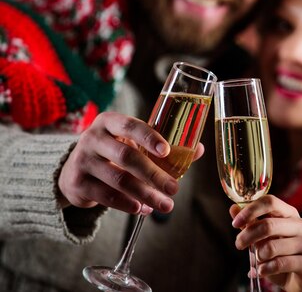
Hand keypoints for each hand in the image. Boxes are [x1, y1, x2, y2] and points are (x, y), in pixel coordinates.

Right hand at [57, 111, 203, 214]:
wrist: (74, 170)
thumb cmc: (114, 152)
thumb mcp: (132, 143)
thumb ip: (163, 146)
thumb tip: (198, 149)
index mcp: (110, 122)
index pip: (131, 126)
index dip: (149, 137)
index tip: (167, 151)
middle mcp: (92, 137)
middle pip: (127, 156)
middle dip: (154, 175)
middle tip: (175, 189)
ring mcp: (82, 160)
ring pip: (119, 179)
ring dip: (145, 194)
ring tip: (164, 205)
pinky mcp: (76, 183)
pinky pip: (106, 196)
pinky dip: (127, 204)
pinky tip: (142, 209)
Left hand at [231, 195, 301, 291]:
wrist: (301, 279)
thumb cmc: (280, 255)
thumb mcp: (264, 238)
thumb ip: (250, 223)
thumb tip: (234, 208)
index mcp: (291, 214)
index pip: (270, 202)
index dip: (250, 210)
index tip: (235, 223)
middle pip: (268, 225)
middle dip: (248, 236)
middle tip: (239, 245)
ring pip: (272, 247)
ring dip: (258, 256)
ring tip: (259, 260)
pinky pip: (280, 264)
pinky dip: (265, 269)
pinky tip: (262, 271)